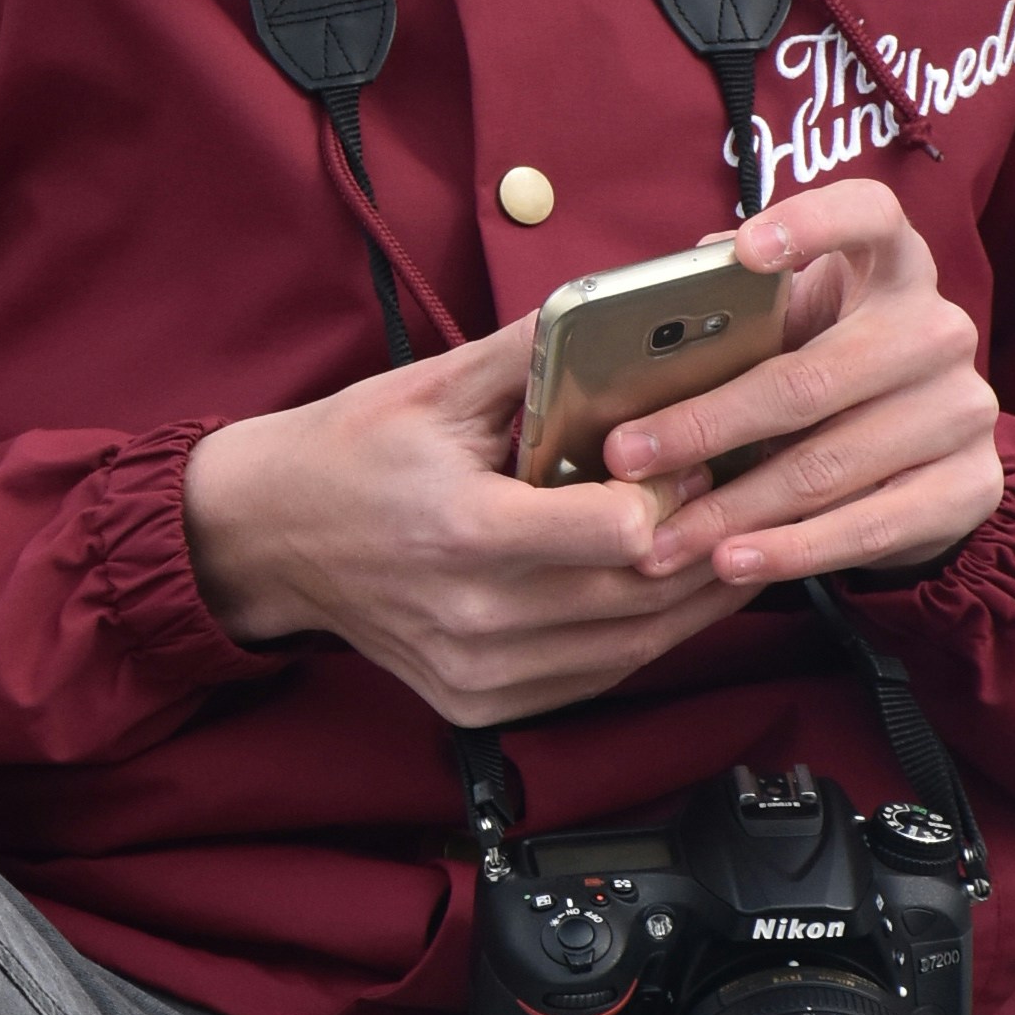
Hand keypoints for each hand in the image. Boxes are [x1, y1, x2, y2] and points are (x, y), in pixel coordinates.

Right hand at [183, 322, 752, 730]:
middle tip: (747, 492)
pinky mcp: (484, 703)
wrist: (267, 538)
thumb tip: (631, 311)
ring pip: (636, 645)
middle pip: (643, 593)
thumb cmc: (350, 453)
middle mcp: (476, 615)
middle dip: (708, 540)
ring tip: (732, 539)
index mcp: (464, 529)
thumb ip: (538, 353)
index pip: (619, 534)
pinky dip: (645, 634)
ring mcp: (480, 671)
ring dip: (697, 595)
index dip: (671, 494)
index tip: (689, 456)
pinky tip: (669, 591)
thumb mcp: (437, 385)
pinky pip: (598, 677)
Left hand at [608, 184, 1001, 589]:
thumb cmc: (822, 369)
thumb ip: (733, 309)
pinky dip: (791, 551)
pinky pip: (869, 526)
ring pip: (827, 465)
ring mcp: (963, 410)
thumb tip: (645, 305)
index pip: (868, 214)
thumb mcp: (787, 327)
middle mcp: (937, 329)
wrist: (917, 457)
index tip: (742, 252)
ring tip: (659, 538)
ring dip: (731, 509)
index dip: (810, 224)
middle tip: (626, 457)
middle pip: (810, 378)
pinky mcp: (971, 486)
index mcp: (891, 264)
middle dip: (705, 424)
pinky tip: (731, 563)